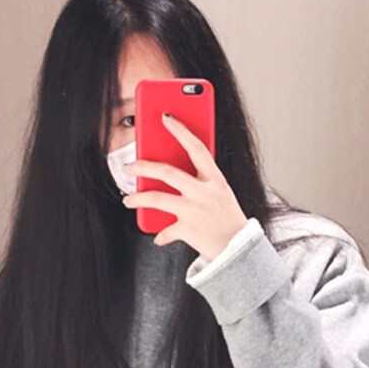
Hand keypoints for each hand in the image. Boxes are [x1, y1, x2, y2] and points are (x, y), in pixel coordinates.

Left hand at [122, 113, 249, 260]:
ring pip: (157, 199)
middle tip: (130, 167)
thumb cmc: (229, 218)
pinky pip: (165, 231)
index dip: (180, 130)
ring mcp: (195, 211)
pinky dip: (160, 235)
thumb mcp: (221, 193)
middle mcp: (204, 193)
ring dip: (138, 198)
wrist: (240, 250)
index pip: (196, 147)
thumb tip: (172, 171)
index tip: (166, 117)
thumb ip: (201, 180)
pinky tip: (157, 236)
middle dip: (143, 166)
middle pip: (167, 172)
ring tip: (128, 200)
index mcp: (215, 179)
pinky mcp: (188, 230)